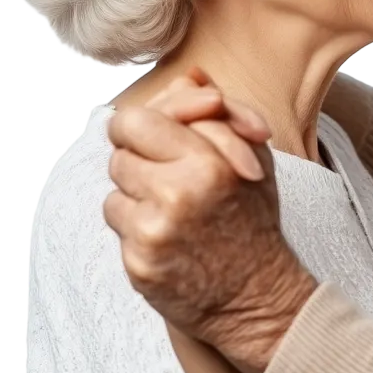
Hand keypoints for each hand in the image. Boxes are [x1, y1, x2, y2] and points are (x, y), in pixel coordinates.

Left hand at [105, 70, 318, 372]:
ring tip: (172, 208)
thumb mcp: (253, 158)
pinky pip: (119, 226)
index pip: (137, 120)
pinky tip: (168, 236)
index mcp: (208, 162)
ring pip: (115, 189)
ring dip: (137, 194)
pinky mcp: (139, 263)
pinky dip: (137, 227)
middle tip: (163, 170)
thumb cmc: (254, 224)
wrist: (257, 297)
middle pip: (120, 152)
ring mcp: (154, 232)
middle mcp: (177, 194)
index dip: (145, 122)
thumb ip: (220, 113)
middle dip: (139, 157)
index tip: (157, 133)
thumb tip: (189, 74)